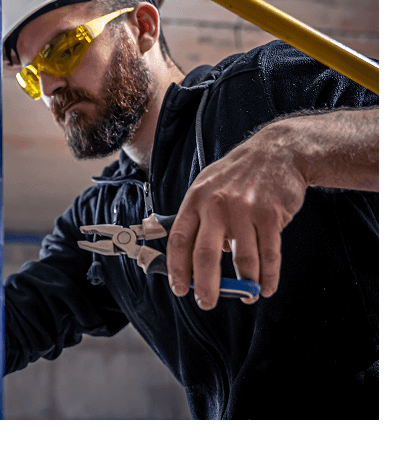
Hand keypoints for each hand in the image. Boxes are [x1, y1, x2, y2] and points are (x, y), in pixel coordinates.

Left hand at [166, 123, 307, 309]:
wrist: (277, 151)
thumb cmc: (237, 175)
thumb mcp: (208, 187)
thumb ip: (199, 219)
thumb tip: (196, 259)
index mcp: (195, 199)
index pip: (178, 239)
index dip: (176, 268)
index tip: (179, 288)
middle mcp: (216, 205)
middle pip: (205, 255)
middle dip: (205, 286)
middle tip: (206, 303)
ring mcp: (243, 210)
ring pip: (242, 260)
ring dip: (244, 285)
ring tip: (246, 296)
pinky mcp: (270, 215)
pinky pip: (269, 254)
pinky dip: (268, 276)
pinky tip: (265, 287)